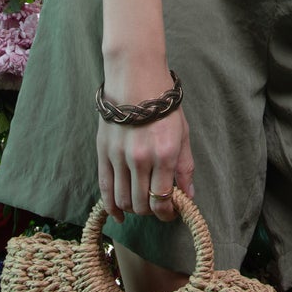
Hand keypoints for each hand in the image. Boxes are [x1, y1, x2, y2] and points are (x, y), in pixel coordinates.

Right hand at [97, 91, 195, 224]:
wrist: (135, 77)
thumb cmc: (163, 103)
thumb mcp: (182, 133)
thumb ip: (184, 166)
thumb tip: (189, 196)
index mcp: (164, 154)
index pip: (162, 199)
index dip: (167, 213)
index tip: (171, 213)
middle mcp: (140, 159)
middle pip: (142, 204)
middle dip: (152, 212)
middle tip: (158, 206)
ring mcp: (118, 157)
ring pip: (123, 200)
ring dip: (134, 209)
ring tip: (142, 204)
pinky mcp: (102, 152)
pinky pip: (104, 188)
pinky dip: (111, 207)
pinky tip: (119, 215)